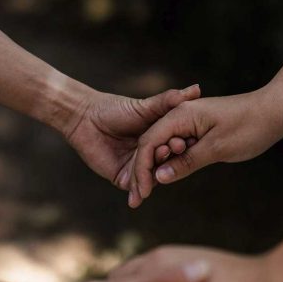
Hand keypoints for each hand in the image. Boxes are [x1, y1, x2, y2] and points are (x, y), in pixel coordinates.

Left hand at [64, 83, 201, 189]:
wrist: (85, 118)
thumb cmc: (116, 108)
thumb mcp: (147, 106)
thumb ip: (170, 100)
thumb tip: (197, 89)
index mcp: (162, 139)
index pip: (178, 145)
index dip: (182, 143)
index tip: (185, 139)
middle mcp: (153, 156)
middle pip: (168, 163)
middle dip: (171, 157)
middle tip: (173, 149)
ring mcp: (139, 168)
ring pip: (153, 177)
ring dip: (156, 174)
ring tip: (156, 165)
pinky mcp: (124, 178)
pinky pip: (135, 188)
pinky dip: (140, 191)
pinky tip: (142, 192)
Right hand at [126, 89, 282, 208]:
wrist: (275, 110)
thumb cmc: (249, 126)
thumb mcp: (217, 148)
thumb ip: (186, 162)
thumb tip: (159, 177)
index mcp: (181, 114)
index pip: (148, 142)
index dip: (141, 169)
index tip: (139, 194)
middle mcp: (180, 114)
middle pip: (151, 144)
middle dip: (143, 171)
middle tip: (137, 200)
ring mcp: (190, 120)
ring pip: (164, 146)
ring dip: (156, 167)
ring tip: (148, 192)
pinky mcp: (200, 128)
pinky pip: (179, 146)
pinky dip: (173, 161)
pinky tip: (169, 177)